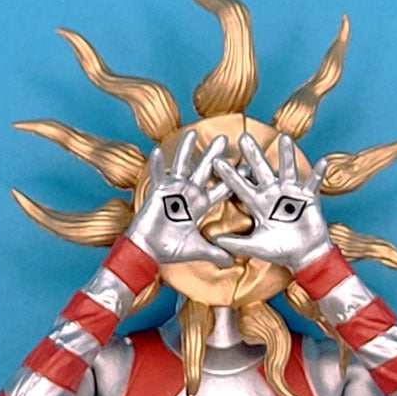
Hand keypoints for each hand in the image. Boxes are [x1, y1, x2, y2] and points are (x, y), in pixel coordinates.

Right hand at [127, 130, 233, 267]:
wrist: (147, 252)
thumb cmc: (170, 249)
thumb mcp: (197, 250)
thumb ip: (215, 253)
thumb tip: (233, 262)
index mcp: (200, 205)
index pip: (221, 188)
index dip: (234, 178)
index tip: (248, 165)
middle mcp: (188, 194)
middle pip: (204, 170)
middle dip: (213, 155)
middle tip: (225, 138)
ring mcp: (172, 191)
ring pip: (181, 166)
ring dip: (185, 150)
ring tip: (191, 133)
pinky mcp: (156, 193)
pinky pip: (156, 176)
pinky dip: (156, 165)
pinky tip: (156, 151)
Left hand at [212, 133, 332, 271]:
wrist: (305, 256)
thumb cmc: (280, 251)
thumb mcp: (255, 246)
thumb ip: (235, 243)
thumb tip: (213, 240)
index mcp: (258, 204)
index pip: (240, 186)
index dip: (229, 175)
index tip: (216, 161)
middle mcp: (273, 194)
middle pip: (261, 170)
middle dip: (253, 155)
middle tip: (243, 137)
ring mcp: (291, 194)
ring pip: (287, 170)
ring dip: (287, 155)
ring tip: (284, 138)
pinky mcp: (309, 198)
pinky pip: (314, 183)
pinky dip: (318, 173)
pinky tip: (322, 162)